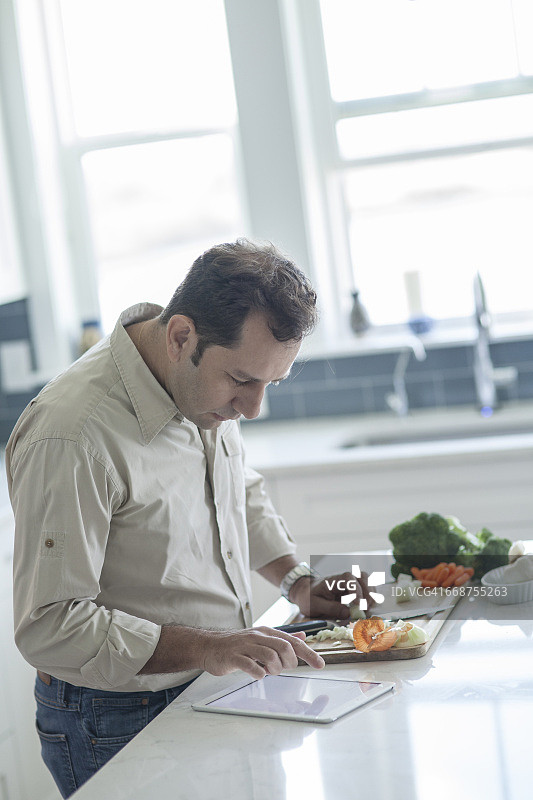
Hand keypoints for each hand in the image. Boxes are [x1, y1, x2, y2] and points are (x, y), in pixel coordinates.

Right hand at [199, 626, 324, 679]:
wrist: (209, 646)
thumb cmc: (237, 645)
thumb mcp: (261, 638)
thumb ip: (282, 639)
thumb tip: (302, 638)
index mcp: (266, 632)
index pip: (292, 642)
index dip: (308, 653)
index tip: (320, 665)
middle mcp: (257, 636)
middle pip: (284, 647)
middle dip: (289, 663)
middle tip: (283, 669)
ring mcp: (244, 646)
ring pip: (270, 656)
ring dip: (274, 669)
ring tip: (268, 672)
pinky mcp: (233, 657)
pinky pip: (251, 666)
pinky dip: (258, 673)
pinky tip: (257, 674)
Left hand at [290, 571, 372, 620]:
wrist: (306, 592)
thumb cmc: (309, 598)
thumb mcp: (315, 605)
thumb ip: (331, 608)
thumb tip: (348, 613)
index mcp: (333, 580)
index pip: (348, 578)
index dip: (356, 590)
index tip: (358, 604)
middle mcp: (344, 578)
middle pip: (362, 576)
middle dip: (367, 592)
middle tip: (366, 609)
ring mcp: (350, 583)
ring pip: (367, 581)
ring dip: (371, 595)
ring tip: (369, 609)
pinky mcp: (354, 589)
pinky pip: (367, 589)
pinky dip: (371, 597)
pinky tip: (369, 608)